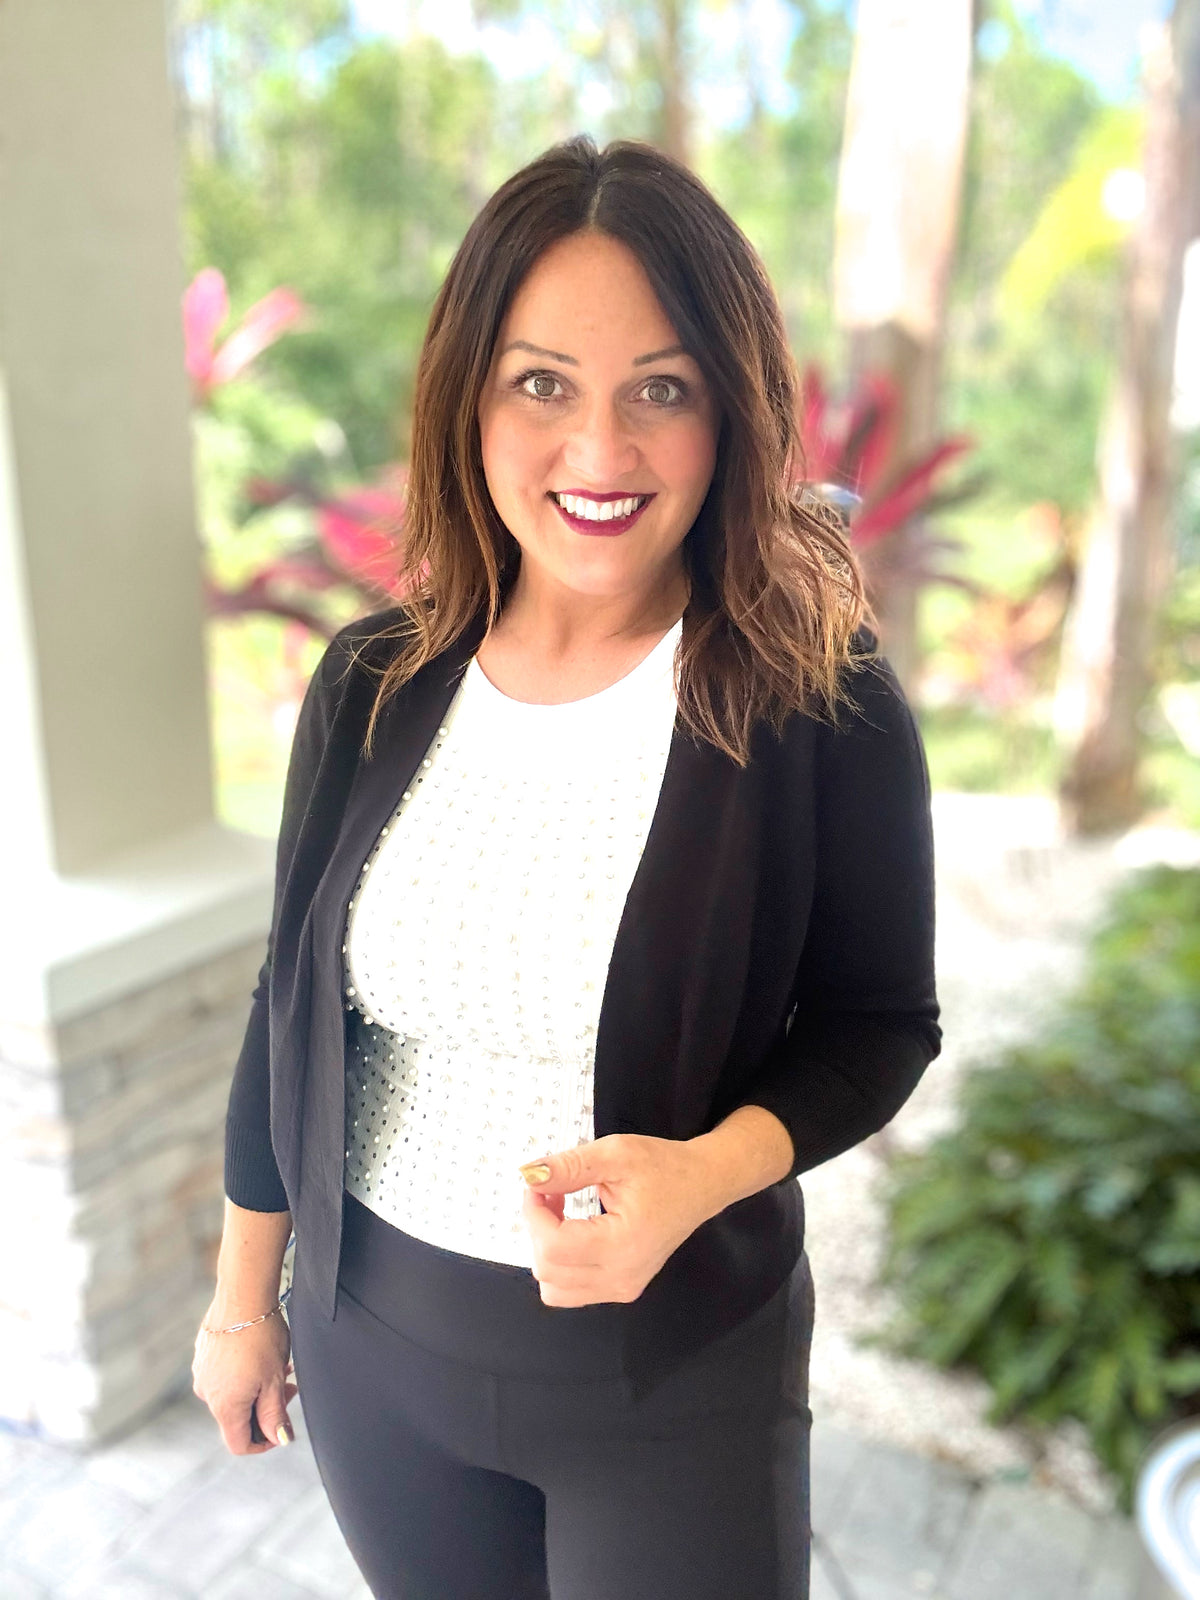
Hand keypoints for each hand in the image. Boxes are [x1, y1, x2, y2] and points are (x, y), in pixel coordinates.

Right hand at [192, 1298, 296, 1455]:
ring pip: (233, 1394)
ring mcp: (203, 1372)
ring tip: (280, 1367)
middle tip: (288, 1390)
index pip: (239, 1444)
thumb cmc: (261, 1337)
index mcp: (224, 1406)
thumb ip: (274, 1415)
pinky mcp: (204, 1355)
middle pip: (237, 1418)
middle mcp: (207, 1393)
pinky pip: (225, 1375)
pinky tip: (262, 1355)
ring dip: (257, 1389)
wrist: (243, 1295)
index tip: (281, 1427)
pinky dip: (244, 1374)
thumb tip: (279, 1440)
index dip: (263, 1443)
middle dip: (265, 1409)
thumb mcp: (274, 1381)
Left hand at [519, 1134, 716, 1306]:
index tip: (538, 1184)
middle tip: (551, 1192)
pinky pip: (571, 1290)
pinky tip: (573, 1231)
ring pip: (554, 1288)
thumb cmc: (664, 1167)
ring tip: (562, 1214)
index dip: (533, 1213)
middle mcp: (622, 1278)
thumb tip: (529, 1175)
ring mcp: (622, 1288)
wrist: (702, 1185)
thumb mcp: (617, 1153)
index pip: (553, 1246)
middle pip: (548, 1270)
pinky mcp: (622, 1288)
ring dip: (546, 1249)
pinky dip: (560, 1263)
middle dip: (537, 1228)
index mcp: (623, 1246)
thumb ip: (570, 1166)